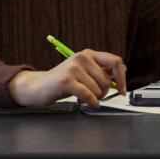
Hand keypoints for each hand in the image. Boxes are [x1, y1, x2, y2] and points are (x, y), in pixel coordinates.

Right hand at [9, 49, 126, 107]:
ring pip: (98, 89)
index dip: (122, 78)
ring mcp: (74, 68)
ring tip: (84, 97)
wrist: (37, 86)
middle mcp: (82, 58)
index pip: (115, 61)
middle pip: (106, 80)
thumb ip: (99, 70)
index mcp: (88, 54)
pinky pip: (88, 95)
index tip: (122, 90)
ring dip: (95, 98)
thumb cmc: (62, 81)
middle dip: (103, 92)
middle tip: (94, 96)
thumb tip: (121, 73)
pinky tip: (88, 104)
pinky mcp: (66, 80)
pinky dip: (91, 102)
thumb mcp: (82, 71)